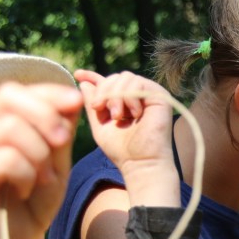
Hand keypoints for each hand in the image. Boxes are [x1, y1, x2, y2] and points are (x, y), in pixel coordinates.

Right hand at [0, 82, 82, 238]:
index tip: (77, 101)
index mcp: (0, 121)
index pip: (18, 89)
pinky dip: (26, 174)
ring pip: (9, 128)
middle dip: (44, 114)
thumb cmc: (33, 197)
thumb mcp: (56, 160)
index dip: (49, 91)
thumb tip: (74, 97)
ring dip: (39, 152)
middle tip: (62, 142)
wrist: (13, 237)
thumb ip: (61, 131)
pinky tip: (25, 189)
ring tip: (43, 176)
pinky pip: (5, 159)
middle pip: (8, 96)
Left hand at [75, 69, 178, 206]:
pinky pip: (138, 83)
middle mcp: (138, 95)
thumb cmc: (122, 150)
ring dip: (116, 96)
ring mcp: (150, 94)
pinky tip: (132, 114)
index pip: (108, 82)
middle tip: (102, 110)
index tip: (78, 74)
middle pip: (115, 77)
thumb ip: (92, 105)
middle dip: (104, 91)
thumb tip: (84, 83)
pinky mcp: (160, 96)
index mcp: (124, 102)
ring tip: (118, 116)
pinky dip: (130, 97)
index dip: (92, 76)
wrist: (141, 163)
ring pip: (125, 77)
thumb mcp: (100, 126)